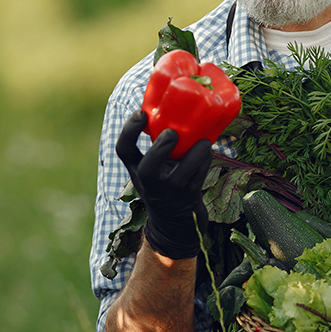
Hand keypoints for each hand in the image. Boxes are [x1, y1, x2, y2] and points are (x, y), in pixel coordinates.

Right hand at [116, 110, 213, 259]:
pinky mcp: (189, 198)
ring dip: (194, 154)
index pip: (123, 150)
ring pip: (181, 174)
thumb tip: (174, 107)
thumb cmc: (164, 184)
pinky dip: (205, 161)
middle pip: (148, 168)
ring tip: (203, 141)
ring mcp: (170, 193)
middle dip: (161, 148)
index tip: (141, 113)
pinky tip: (207, 149)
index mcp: (137, 170)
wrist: (173, 224)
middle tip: (172, 133)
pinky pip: (199, 177)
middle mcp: (150, 184)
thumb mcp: (153, 168)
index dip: (129, 130)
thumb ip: (158, 146)